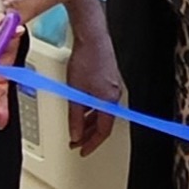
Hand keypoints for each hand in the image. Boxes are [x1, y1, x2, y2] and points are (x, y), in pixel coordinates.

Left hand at [61, 0, 121, 155]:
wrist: (92, 37)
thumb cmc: (86, 60)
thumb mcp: (75, 92)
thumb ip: (75, 116)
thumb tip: (74, 132)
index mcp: (109, 101)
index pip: (103, 131)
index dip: (92, 143)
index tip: (82, 150)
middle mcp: (114, 96)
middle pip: (103, 123)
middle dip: (88, 134)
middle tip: (76, 142)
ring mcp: (112, 87)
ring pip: (101, 112)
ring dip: (88, 122)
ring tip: (76, 127)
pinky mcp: (108, 80)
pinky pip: (101, 101)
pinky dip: (91, 109)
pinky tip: (81, 109)